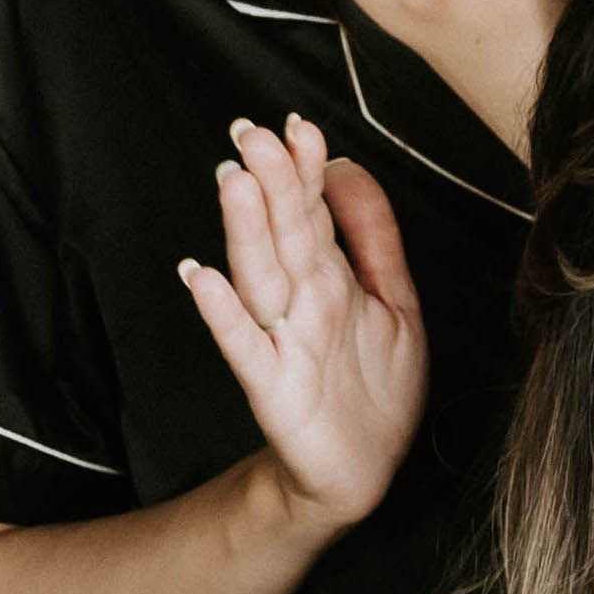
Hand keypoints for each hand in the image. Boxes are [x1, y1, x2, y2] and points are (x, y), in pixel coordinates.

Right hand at [179, 114, 428, 538]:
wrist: (360, 468)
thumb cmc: (372, 382)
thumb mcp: (393, 298)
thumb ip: (372, 233)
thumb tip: (345, 164)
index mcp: (332, 278)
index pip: (314, 212)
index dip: (306, 170)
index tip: (297, 124)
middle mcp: (302, 302)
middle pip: (284, 233)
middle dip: (272, 183)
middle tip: (252, 132)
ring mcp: (284, 341)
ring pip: (262, 276)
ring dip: (245, 230)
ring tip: (233, 182)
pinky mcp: (273, 386)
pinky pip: (245, 345)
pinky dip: (223, 313)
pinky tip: (200, 279)